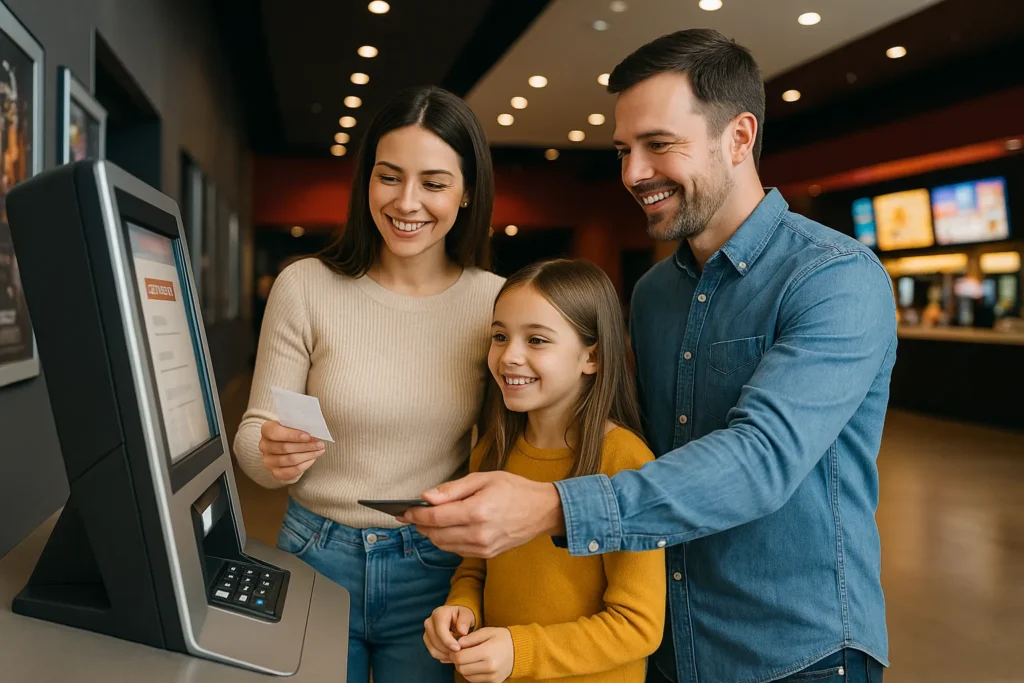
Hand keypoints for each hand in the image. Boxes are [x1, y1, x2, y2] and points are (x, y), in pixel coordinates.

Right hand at [258, 420, 324, 482]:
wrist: (286, 446)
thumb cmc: (291, 433)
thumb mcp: (293, 425)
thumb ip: (300, 426)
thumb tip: (314, 431)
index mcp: (266, 430)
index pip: (275, 432)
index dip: (292, 435)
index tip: (308, 436)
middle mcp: (264, 446)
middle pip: (285, 447)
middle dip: (306, 446)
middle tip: (320, 444)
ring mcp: (268, 461)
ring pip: (290, 460)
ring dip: (308, 455)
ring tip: (319, 451)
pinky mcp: (275, 473)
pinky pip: (291, 471)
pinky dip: (304, 465)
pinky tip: (312, 459)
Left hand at [400, 471, 564, 558]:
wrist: (542, 511)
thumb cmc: (514, 489)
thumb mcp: (484, 479)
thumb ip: (453, 489)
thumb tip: (426, 497)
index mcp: (477, 512)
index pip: (435, 517)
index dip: (416, 515)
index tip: (404, 511)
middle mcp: (478, 534)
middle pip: (436, 535)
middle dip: (421, 525)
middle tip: (412, 515)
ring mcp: (483, 548)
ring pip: (444, 545)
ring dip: (431, 534)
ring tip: (427, 521)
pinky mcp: (486, 555)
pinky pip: (457, 551)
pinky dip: (446, 541)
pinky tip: (446, 528)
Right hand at [423, 605, 475, 663]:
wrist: (457, 619)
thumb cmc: (463, 617)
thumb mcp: (468, 614)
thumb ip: (466, 620)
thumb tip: (462, 631)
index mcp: (439, 613)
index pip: (440, 630)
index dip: (448, 641)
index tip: (458, 648)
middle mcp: (429, 622)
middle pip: (435, 641)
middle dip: (448, 649)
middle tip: (460, 652)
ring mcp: (427, 632)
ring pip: (433, 648)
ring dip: (446, 654)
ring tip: (457, 653)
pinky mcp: (427, 641)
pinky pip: (433, 652)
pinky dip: (443, 656)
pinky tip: (452, 653)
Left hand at [451, 627, 513, 682]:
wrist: (520, 651)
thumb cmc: (503, 638)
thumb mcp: (488, 631)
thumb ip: (471, 637)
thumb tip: (457, 644)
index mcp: (487, 652)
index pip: (460, 657)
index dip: (454, 653)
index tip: (456, 648)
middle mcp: (490, 667)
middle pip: (461, 668)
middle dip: (457, 660)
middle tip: (461, 652)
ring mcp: (492, 677)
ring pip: (466, 676)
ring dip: (463, 667)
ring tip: (469, 658)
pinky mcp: (493, 682)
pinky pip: (474, 680)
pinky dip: (471, 673)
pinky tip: (475, 664)